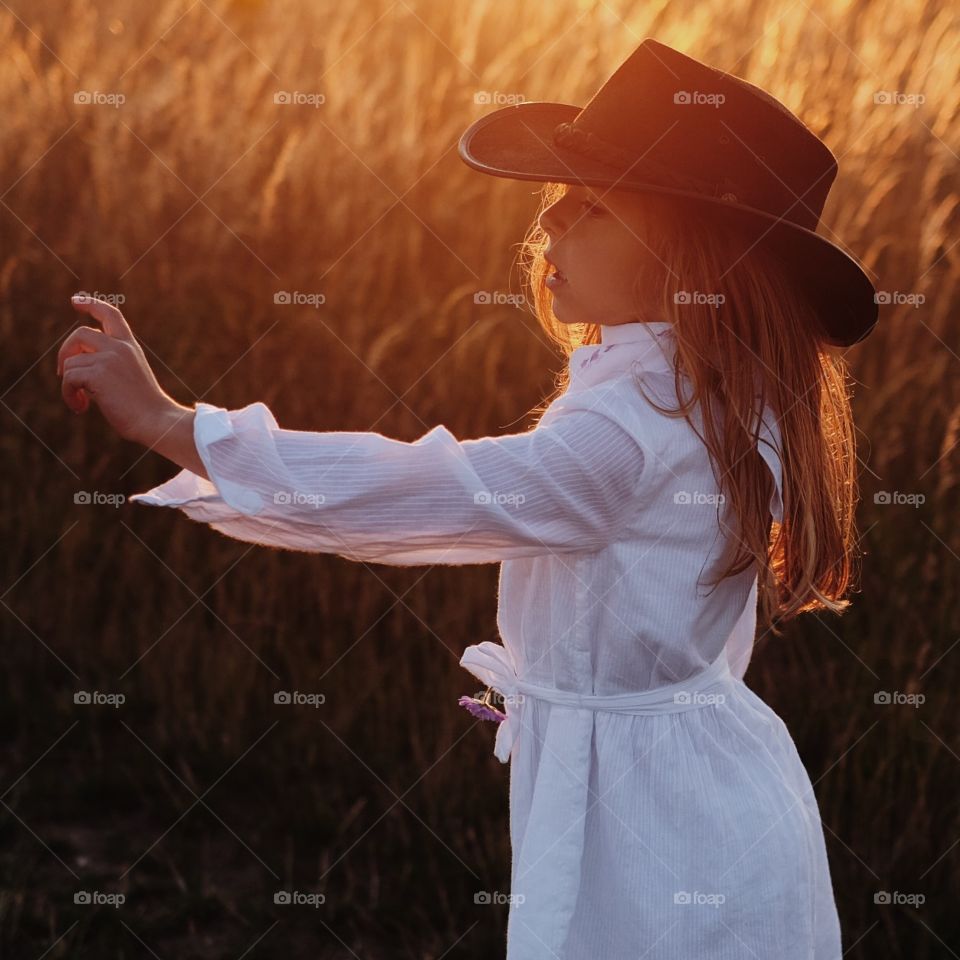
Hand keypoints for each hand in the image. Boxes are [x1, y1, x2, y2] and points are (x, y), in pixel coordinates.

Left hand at [57, 295, 177, 444]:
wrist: (156, 421)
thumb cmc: (144, 408)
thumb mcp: (129, 377)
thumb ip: (108, 364)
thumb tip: (74, 365)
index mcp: (130, 347)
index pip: (110, 315)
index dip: (91, 304)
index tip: (75, 300)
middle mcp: (120, 347)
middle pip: (80, 333)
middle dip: (65, 352)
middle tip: (62, 373)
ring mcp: (109, 358)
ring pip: (70, 362)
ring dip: (68, 384)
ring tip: (81, 402)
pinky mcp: (98, 373)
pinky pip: (69, 379)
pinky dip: (69, 395)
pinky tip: (81, 407)